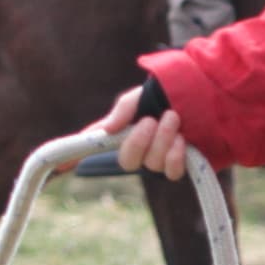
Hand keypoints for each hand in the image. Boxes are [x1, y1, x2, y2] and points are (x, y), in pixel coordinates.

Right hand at [56, 84, 189, 180]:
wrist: (203, 92)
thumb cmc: (166, 92)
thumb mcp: (140, 96)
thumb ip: (123, 111)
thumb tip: (106, 131)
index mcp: (122, 130)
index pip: (94, 146)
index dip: (74, 157)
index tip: (61, 165)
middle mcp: (137, 148)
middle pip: (127, 161)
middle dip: (140, 141)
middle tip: (152, 119)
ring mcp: (158, 158)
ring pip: (152, 164)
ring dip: (163, 139)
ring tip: (173, 117)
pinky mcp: (179, 164)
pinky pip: (171, 172)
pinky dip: (175, 155)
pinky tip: (182, 140)